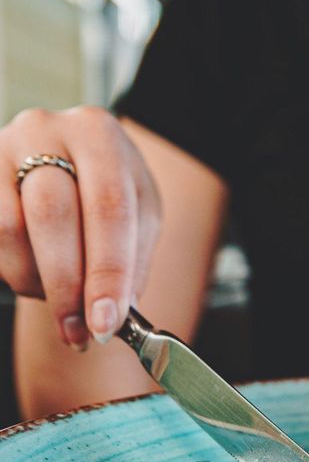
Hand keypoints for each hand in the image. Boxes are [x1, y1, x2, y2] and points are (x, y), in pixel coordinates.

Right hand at [0, 106, 159, 348]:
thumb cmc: (110, 192)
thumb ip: (132, 261)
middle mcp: (45, 129)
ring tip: (61, 299)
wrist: (71, 157)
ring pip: (9, 228)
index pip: (108, 209)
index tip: (106, 323)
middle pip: (52, 215)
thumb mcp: (140, 215)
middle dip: (67, 285)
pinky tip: (34, 276)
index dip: (107, 272)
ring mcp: (0, 147)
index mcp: (100, 136)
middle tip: (80, 332)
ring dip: (36, 280)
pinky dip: (13, 269)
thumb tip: (115, 315)